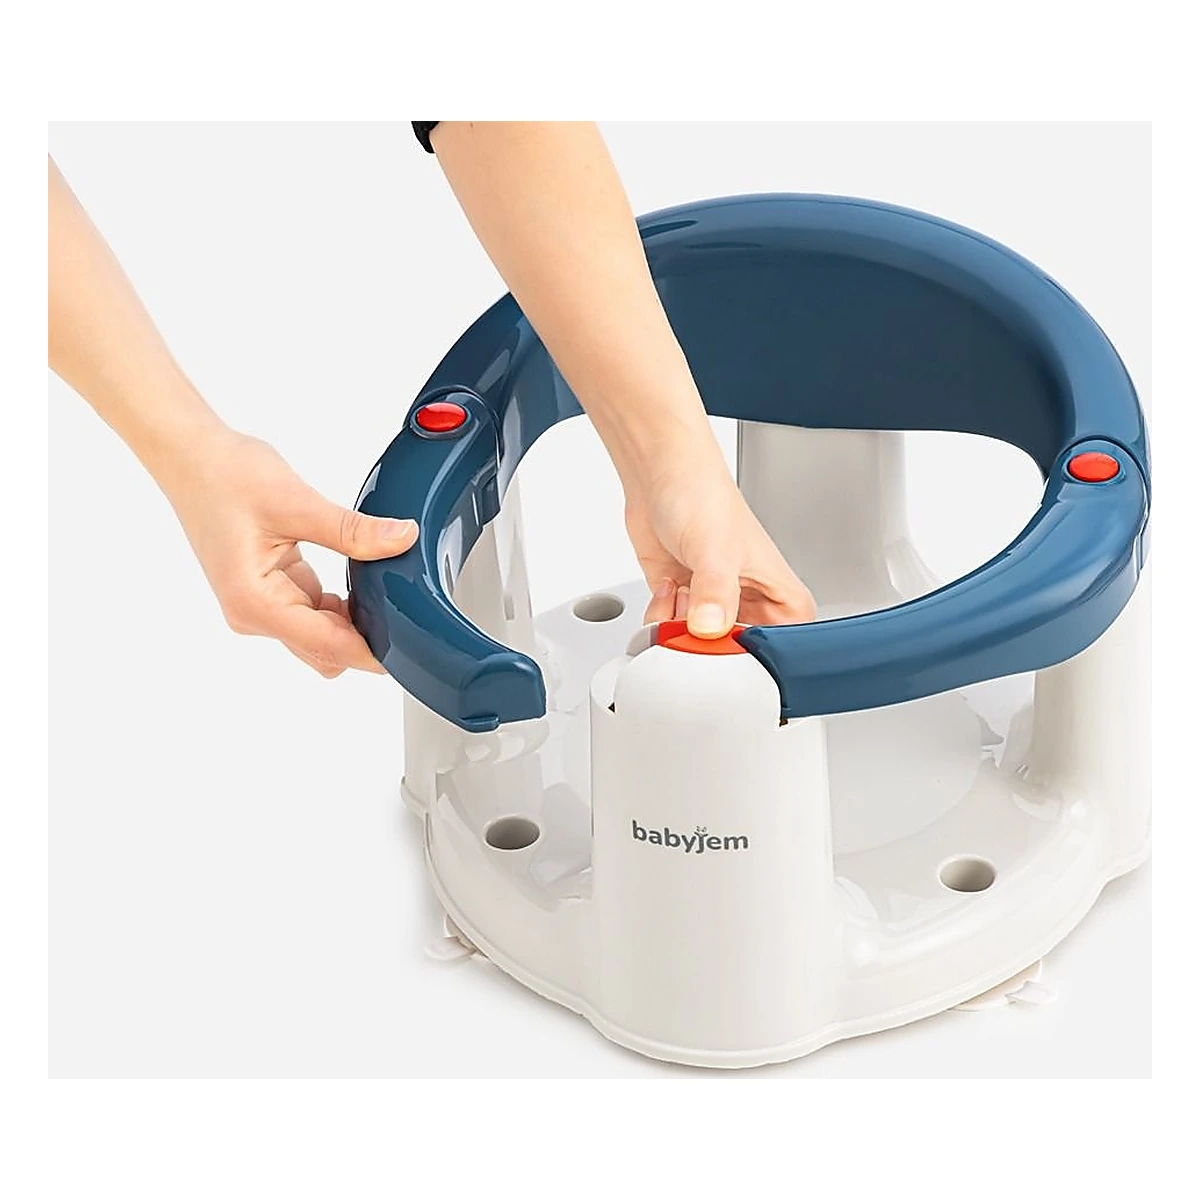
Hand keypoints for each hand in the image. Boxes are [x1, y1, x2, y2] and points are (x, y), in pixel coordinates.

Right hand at [158, 428, 417, 676]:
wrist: (193, 458)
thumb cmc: (226, 476)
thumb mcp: (297, 503)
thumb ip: (353, 531)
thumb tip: (401, 539)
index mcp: (256, 602)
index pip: (327, 646)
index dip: (372, 653)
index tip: (409, 648)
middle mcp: (254, 614)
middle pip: (325, 650)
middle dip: (366, 639)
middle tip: (406, 608)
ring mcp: (260, 606)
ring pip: (320, 636)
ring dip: (352, 620)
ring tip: (383, 586)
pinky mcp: (269, 591)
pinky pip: (313, 613)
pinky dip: (338, 605)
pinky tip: (357, 577)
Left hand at [628, 442, 816, 635]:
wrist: (659, 476)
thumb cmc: (704, 495)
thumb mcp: (716, 549)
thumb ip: (716, 593)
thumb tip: (709, 627)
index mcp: (778, 592)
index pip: (786, 646)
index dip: (760, 655)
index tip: (731, 648)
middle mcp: (749, 601)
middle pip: (737, 654)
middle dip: (708, 644)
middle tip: (696, 622)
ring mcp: (713, 602)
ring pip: (698, 646)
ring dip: (679, 629)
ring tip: (680, 596)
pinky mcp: (682, 601)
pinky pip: (671, 632)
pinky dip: (660, 618)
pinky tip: (666, 589)